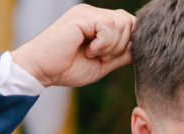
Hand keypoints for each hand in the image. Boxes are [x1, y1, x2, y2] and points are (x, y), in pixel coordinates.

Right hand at [10, 4, 134, 87]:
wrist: (43, 70)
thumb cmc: (68, 68)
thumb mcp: (103, 63)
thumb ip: (121, 55)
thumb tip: (141, 49)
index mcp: (99, 24)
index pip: (130, 24)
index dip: (128, 43)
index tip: (111, 59)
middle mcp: (94, 14)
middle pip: (129, 22)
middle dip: (121, 46)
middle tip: (103, 58)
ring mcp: (87, 13)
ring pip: (121, 23)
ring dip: (112, 46)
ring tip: (94, 54)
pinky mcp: (81, 16)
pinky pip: (108, 25)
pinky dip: (103, 43)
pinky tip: (89, 51)